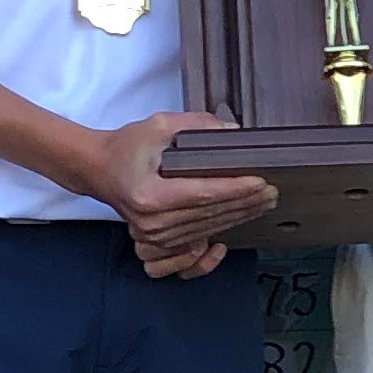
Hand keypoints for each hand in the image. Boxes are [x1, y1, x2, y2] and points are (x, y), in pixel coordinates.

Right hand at [96, 110, 276, 277]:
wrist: (99, 170)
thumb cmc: (126, 148)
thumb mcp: (159, 125)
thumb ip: (197, 125)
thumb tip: (232, 133)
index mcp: (150, 194)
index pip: (205, 194)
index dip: (237, 188)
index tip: (262, 181)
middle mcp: (152, 221)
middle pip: (210, 214)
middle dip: (246, 202)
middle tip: (272, 192)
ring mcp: (153, 236)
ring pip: (206, 229)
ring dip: (237, 217)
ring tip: (262, 204)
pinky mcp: (156, 243)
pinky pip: (191, 247)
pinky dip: (215, 240)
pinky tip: (230, 232)